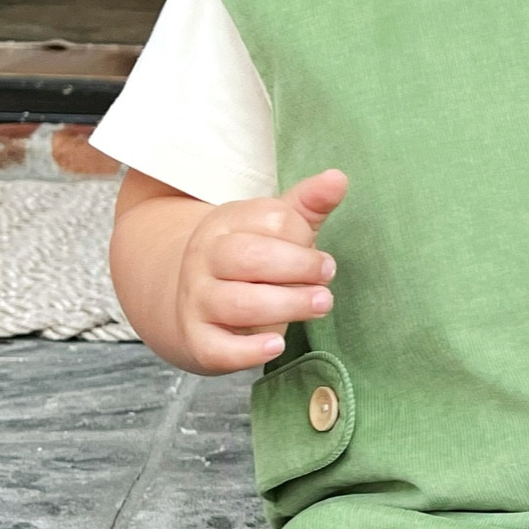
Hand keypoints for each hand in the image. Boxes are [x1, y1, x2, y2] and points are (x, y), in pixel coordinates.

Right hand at [175, 168, 348, 374]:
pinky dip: (250, 350)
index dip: (302, 238)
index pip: (269, 220)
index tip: (322, 260)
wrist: (191, 305)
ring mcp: (198, 300)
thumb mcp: (273, 229)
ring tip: (322, 305)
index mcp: (225, 224)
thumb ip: (306, 206)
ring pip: (240, 303)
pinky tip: (278, 345)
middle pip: (251, 258)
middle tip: (328, 281)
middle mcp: (205, 259)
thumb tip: (338, 178)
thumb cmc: (249, 264)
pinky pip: (220, 349)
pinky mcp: (200, 341)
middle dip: (298, 268)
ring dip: (287, 305)